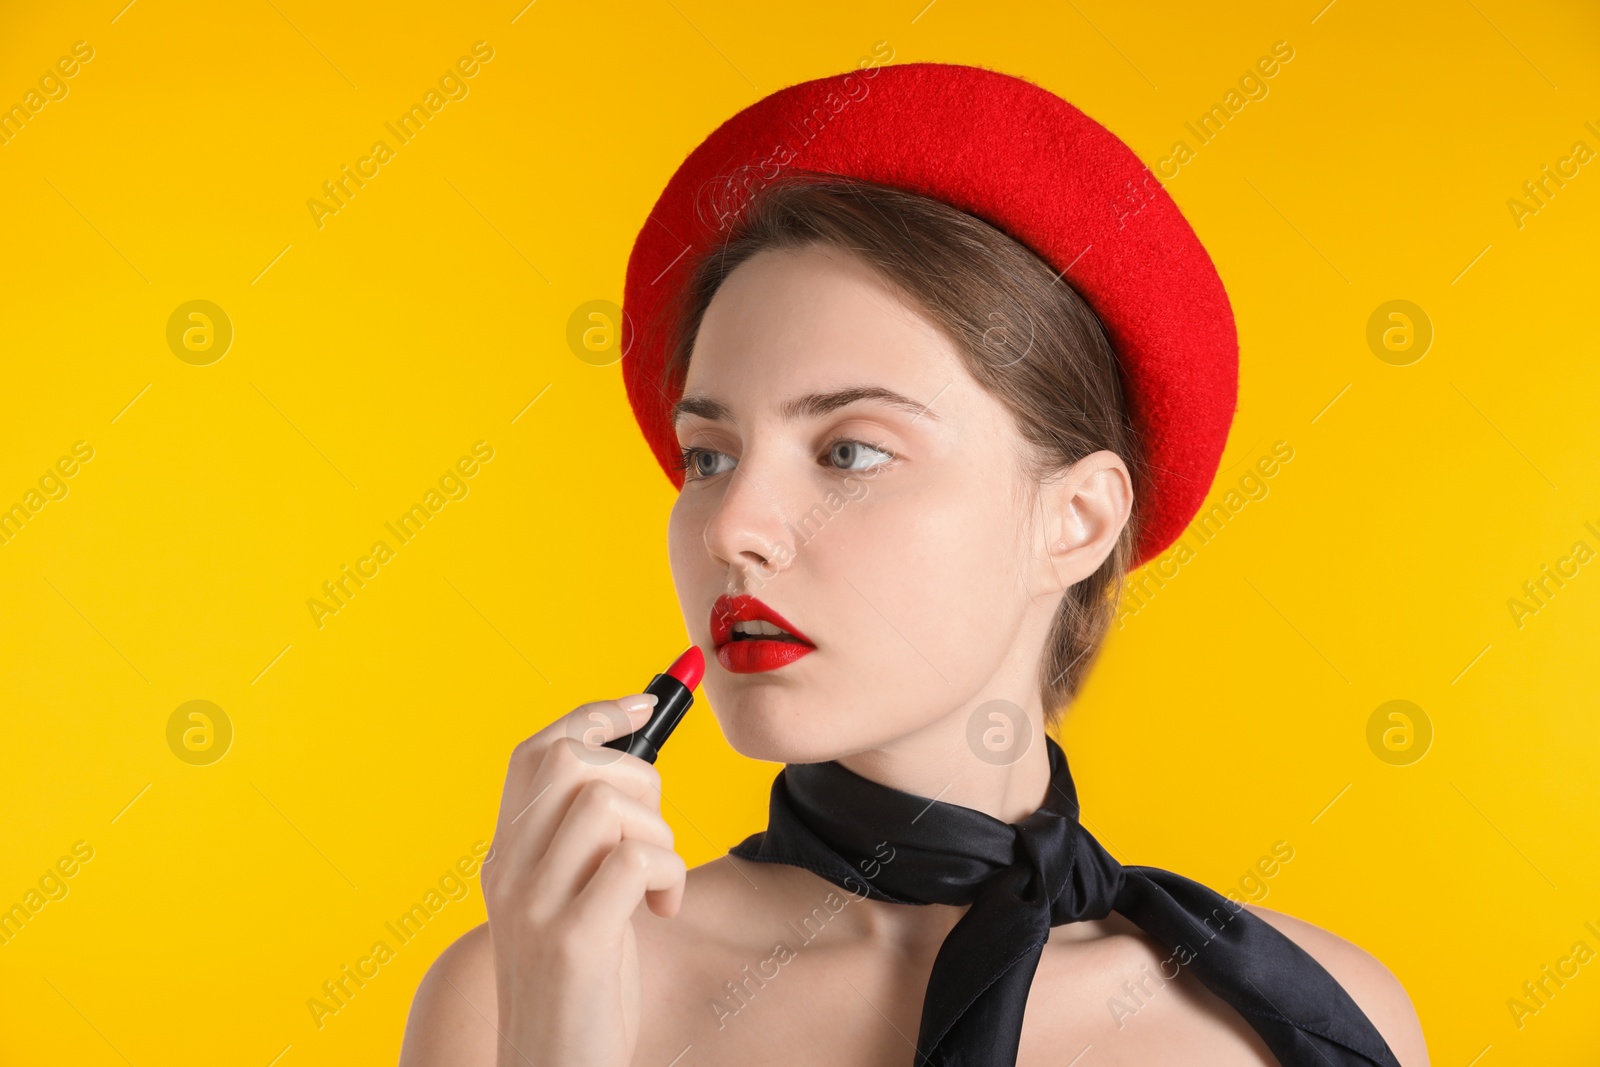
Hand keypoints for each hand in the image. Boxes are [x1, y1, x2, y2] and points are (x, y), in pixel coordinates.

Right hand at [481, 693, 686, 1066]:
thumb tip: (633, 763)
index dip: (593, 715)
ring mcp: (535, 904)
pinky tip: (662, 910)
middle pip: (575, 762)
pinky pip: (636, 859)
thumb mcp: (571, 899)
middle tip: (655, 837)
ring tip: (658, 884)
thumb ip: (587, 840)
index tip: (643, 705)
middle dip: (641, 782)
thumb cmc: (580, 987)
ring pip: (609, 803)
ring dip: (660, 834)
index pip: (537, 751)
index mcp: (506, 856)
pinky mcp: (572, 940)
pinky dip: (669, 875)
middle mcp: (508, 871)